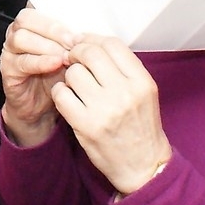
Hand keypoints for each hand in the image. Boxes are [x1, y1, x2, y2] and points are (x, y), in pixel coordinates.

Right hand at [0, 6, 79, 147]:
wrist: (41, 108)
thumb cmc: (56, 77)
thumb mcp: (69, 55)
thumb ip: (75, 42)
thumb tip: (91, 31)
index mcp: (33, 24)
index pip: (38, 5)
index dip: (56, 11)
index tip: (76, 22)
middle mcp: (17, 33)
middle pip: (27, 18)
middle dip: (53, 28)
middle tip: (73, 41)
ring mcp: (10, 51)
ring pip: (21, 38)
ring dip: (47, 45)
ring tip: (65, 56)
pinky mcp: (8, 70)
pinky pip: (22, 62)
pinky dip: (41, 61)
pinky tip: (55, 64)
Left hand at [50, 35, 171, 194]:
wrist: (142, 165)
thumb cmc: (140, 126)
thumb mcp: (143, 93)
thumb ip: (123, 68)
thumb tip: (89, 41)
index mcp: (142, 82)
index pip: (112, 44)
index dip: (92, 38)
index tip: (83, 42)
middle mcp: (125, 93)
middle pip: (90, 53)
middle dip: (77, 52)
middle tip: (73, 59)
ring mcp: (104, 110)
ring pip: (73, 72)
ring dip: (69, 76)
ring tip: (76, 86)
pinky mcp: (86, 125)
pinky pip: (61, 94)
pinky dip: (60, 93)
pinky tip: (68, 99)